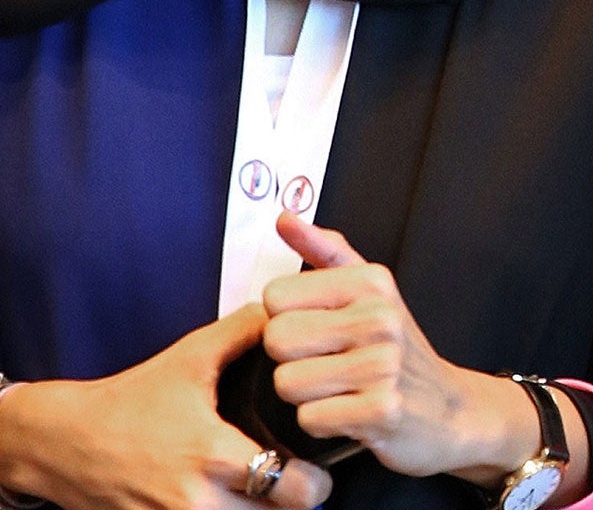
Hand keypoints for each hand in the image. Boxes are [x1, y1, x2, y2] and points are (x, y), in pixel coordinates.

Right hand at [0, 306, 331, 509]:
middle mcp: (196, 499)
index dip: (314, 481)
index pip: (289, 487)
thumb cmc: (132, 399)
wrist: (65, 442)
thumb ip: (243, 331)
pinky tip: (235, 500)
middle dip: (294, 503)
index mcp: (212, 452)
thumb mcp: (190, 356)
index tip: (317, 467)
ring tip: (269, 491)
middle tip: (300, 483)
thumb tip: (287, 311)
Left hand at [261, 215, 582, 491]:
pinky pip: (310, 418)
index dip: (288, 318)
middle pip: (276, 339)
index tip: (320, 328)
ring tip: (341, 388)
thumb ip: (324, 252)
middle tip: (328, 362)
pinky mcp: (382, 410)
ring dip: (305, 395)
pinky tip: (351, 412)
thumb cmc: (396, 348)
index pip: (275, 296)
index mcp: (371, 282)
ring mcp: (384, 365)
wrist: (449, 407)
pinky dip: (323, 423)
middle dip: (291, 359)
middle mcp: (380, 317)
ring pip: (287, 382)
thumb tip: (284, 217)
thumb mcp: (371, 290)